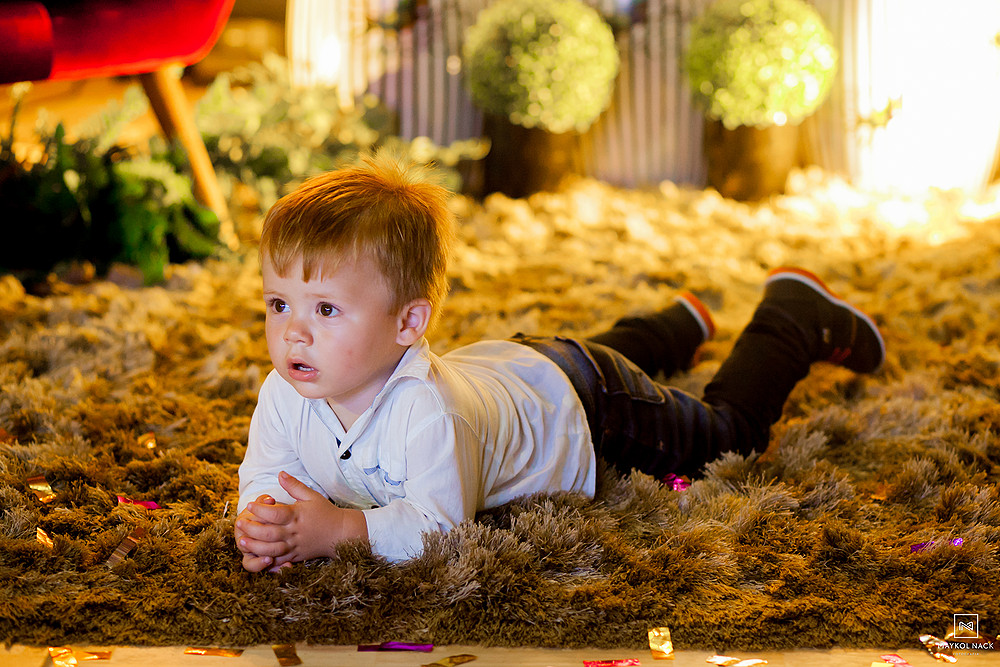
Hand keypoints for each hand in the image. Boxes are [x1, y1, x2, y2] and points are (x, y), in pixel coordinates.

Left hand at [235, 471, 367, 572]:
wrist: (340, 533)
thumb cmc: (326, 512)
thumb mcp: (311, 495)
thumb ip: (294, 485)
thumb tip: (280, 473)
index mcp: (296, 516)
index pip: (274, 513)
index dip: (259, 510)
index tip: (250, 505)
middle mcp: (294, 532)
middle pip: (268, 533)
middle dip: (252, 529)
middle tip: (240, 523)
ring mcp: (294, 546)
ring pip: (271, 549)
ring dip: (255, 546)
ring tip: (242, 541)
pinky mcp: (296, 556)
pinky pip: (279, 561)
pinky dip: (267, 560)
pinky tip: (256, 555)